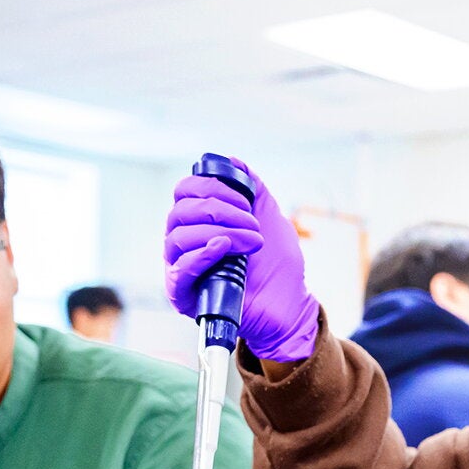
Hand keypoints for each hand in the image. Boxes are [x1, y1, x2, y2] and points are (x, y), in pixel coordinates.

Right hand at [166, 159, 319, 361]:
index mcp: (199, 221)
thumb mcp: (269, 217)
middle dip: (219, 210)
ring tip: (251, 243)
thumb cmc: (277, 266)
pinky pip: (179, 271)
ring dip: (220, 232)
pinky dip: (200, 255)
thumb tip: (233, 162)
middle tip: (251, 224)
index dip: (211, 187)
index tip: (243, 199)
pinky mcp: (185, 295)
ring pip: (178, 238)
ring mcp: (182, 268)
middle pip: (180, 212)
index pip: (185, 192)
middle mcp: (185, 242)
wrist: (290, 305)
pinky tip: (223, 248)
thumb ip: (252, 189)